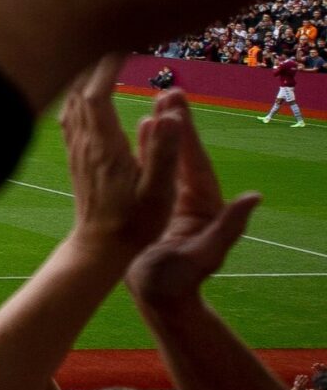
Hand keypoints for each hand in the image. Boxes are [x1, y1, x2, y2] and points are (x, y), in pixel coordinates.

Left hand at [63, 59, 184, 258]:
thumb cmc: (134, 223)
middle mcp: (85, 143)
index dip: (105, 66)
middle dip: (92, 63)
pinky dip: (76, 95)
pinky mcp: (76, 157)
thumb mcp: (158, 192)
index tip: (120, 42)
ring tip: (96, 55)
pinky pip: (71, 116)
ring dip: (82, 77)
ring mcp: (77, 150)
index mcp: (105, 146)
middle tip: (110, 36)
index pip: (97, 95)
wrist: (99, 248)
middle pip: (79, 91)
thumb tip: (167, 117)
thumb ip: (164, 154)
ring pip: (71, 102)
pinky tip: (80, 91)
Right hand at [127, 91, 263, 309]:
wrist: (160, 298)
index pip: (195, 162)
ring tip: (154, 103)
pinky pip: (152, 172)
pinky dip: (146, 150)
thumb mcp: (205, 256)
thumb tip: (252, 198)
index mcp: (206, 205)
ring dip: (162, 131)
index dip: (186, 134)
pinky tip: (137, 132)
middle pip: (184, 154)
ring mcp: (175, 200)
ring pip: (168, 159)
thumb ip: (228, 228)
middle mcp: (193, 197)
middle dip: (177, 123)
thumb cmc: (177, 283)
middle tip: (169, 91)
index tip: (177, 106)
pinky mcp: (158, 206)